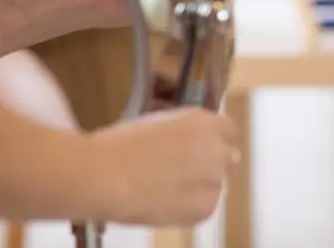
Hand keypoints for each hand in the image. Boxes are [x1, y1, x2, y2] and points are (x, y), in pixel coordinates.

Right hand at [86, 107, 238, 225]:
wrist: (105, 174)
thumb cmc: (118, 146)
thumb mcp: (159, 124)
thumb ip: (183, 134)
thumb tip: (186, 146)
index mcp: (204, 122)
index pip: (228, 131)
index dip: (215, 143)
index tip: (203, 152)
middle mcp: (216, 147)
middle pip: (228, 159)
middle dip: (212, 167)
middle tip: (185, 177)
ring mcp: (213, 178)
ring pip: (215, 186)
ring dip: (198, 190)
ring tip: (163, 192)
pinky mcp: (205, 207)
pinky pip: (203, 209)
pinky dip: (187, 210)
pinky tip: (161, 205)